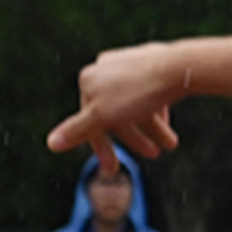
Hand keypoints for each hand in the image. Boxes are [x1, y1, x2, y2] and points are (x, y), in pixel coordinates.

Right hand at [47, 42, 190, 166]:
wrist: (180, 67)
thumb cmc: (139, 92)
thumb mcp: (103, 117)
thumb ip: (77, 130)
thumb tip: (50, 144)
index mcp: (88, 79)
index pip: (90, 121)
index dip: (102, 148)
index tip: (113, 170)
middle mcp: (105, 67)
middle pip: (116, 112)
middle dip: (136, 137)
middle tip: (154, 154)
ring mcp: (129, 63)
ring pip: (136, 103)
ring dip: (153, 128)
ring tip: (171, 144)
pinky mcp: (152, 62)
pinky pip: (150, 92)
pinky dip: (157, 110)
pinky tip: (169, 124)